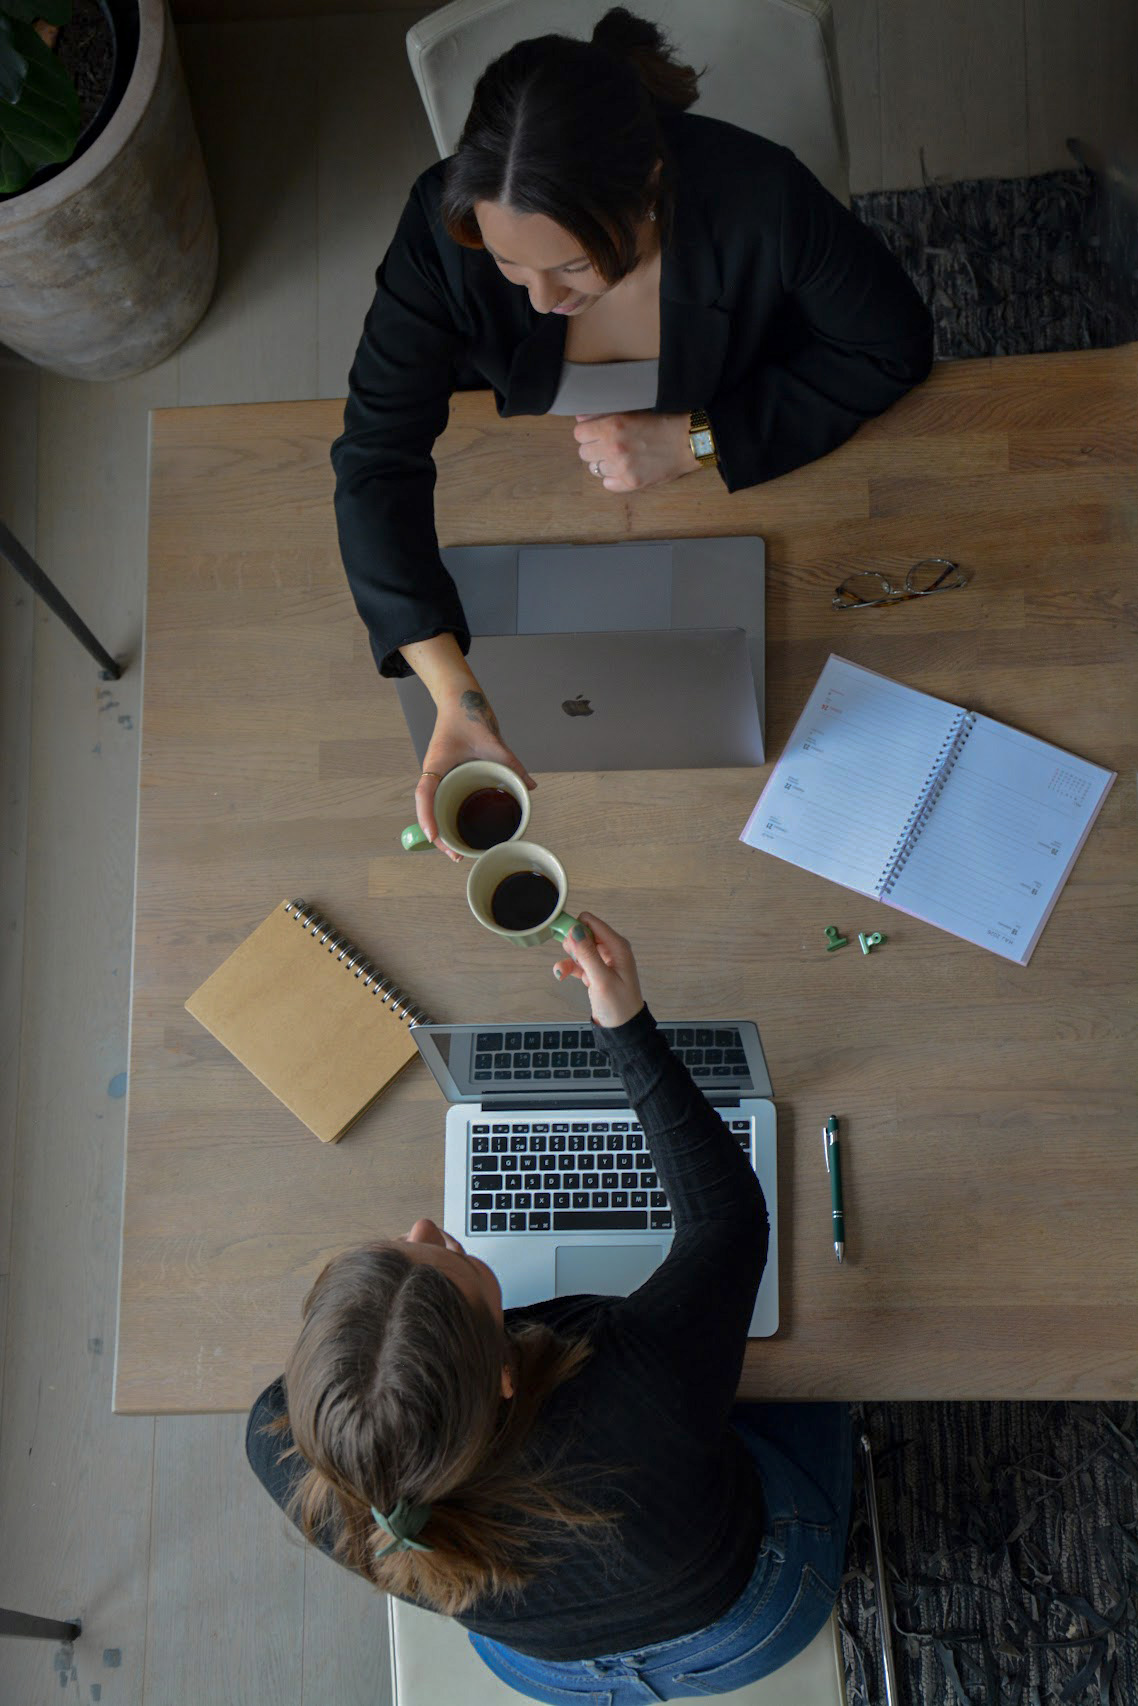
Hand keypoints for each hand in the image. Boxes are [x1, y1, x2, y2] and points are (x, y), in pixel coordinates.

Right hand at [416, 689, 535, 862]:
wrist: (460, 698)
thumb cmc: (468, 715)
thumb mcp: (491, 740)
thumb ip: (510, 762)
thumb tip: (530, 785)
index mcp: (436, 764)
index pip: (425, 793)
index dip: (426, 817)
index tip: (434, 837)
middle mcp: (435, 773)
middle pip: (428, 809)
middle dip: (439, 836)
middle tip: (456, 856)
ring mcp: (440, 775)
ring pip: (436, 808)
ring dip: (445, 829)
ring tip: (459, 852)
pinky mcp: (450, 774)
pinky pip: (447, 799)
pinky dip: (453, 816)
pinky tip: (466, 830)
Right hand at [552, 911, 644, 1029]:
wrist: (622, 1028)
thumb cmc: (617, 1005)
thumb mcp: (601, 979)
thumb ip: (588, 954)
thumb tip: (575, 930)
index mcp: (616, 946)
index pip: (590, 922)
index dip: (574, 928)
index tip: (564, 942)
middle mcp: (610, 949)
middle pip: (583, 933)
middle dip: (571, 944)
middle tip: (572, 961)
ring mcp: (601, 960)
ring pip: (578, 948)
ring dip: (568, 958)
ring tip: (565, 971)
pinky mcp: (594, 971)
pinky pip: (576, 962)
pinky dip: (568, 967)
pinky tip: (561, 976)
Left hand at [573, 411, 699, 492]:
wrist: (689, 440)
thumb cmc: (664, 421)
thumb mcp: (633, 410)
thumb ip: (604, 413)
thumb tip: (581, 418)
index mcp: (612, 426)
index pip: (579, 434)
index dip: (588, 432)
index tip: (596, 432)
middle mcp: (613, 448)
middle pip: (584, 453)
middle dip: (595, 448)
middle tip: (610, 444)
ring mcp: (622, 468)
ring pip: (595, 469)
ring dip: (605, 463)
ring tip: (621, 456)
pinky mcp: (631, 483)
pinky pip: (608, 484)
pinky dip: (614, 478)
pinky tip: (626, 469)